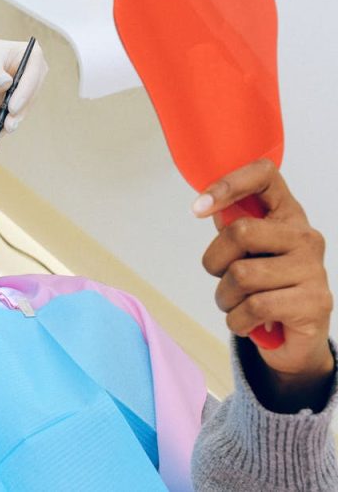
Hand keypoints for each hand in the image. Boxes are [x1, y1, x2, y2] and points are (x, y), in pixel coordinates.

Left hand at [0, 21, 47, 130]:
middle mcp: (32, 71)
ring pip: (25, 106)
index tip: (13, 107)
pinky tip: (1, 131)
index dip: (25, 92)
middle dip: (21, 109)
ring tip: (5, 128)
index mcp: (30, 54)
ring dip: (16, 118)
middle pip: (32, 93)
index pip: (33, 74)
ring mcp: (25, 86)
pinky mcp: (17, 99)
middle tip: (10, 123)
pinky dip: (9, 122)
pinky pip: (16, 113)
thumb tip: (5, 84)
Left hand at [194, 159, 333, 407]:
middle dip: (214, 262)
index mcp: (287, 215)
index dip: (227, 184)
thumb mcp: (247, 252)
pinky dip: (237, 320)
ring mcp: (313, 269)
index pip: (264, 175)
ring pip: (241, 274)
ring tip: (237, 304)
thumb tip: (207, 207)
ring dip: (225, 298)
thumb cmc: (265, 288)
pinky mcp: (315, 302)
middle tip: (222, 278)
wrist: (296, 339)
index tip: (198, 208)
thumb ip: (232, 227)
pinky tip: (247, 322)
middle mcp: (305, 236)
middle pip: (239, 232)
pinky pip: (254, 306)